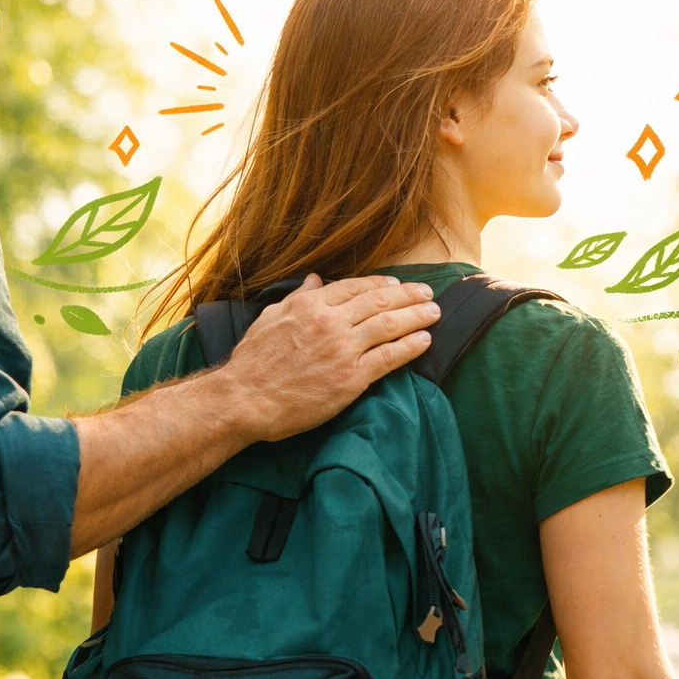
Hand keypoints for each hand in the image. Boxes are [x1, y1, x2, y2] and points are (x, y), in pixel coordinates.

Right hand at [220, 274, 438, 442]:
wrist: (245, 399)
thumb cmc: (252, 361)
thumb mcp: (270, 317)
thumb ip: (298, 297)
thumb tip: (315, 279)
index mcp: (310, 305)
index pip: (355, 287)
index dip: (381, 284)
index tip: (398, 284)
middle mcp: (330, 322)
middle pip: (379, 301)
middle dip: (408, 295)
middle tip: (427, 294)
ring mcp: (343, 350)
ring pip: (389, 325)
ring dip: (416, 317)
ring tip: (434, 313)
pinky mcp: (351, 379)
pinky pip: (389, 358)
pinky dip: (410, 346)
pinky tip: (424, 340)